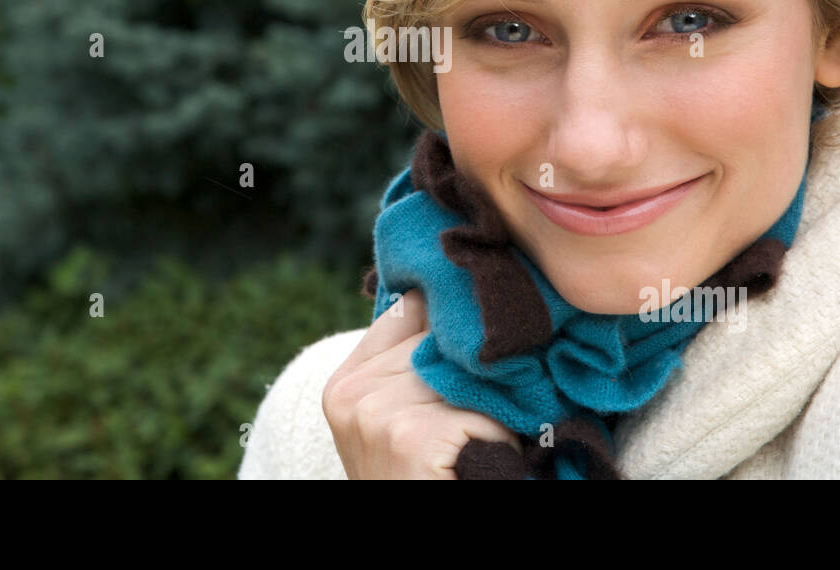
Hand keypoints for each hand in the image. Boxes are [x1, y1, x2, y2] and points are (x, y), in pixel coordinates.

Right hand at [322, 288, 523, 478]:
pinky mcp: (409, 438)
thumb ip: (414, 362)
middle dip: (476, 364)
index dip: (452, 321)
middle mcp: (352, 394)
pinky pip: (481, 409)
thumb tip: (459, 295)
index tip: (477, 326)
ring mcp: (376, 416)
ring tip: (477, 440)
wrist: (416, 548)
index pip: (411, 309)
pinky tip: (480, 459)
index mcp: (343, 383)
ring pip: (467, 371)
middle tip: (484, 406)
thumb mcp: (401, 417)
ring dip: (491, 401)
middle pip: (443, 338)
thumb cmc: (426, 480)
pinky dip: (496, 434)